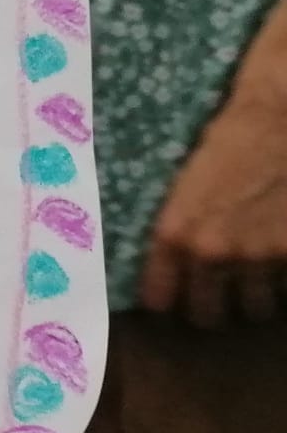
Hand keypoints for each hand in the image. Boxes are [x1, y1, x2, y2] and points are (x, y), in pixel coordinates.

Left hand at [140, 90, 286, 327]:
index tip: (170, 300)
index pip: (159, 297)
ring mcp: (261, 258)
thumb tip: (168, 257)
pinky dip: (283, 280)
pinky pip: (286, 290)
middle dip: (213, 307)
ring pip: (256, 307)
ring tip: (255, 277)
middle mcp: (214, 254)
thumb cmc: (229, 137)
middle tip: (218, 295)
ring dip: (254, 296)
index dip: (166, 300)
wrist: (282, 118)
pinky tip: (279, 260)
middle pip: (209, 314)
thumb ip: (179, 226)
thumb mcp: (186, 183)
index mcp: (175, 234)